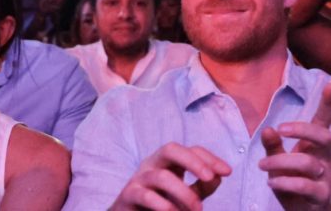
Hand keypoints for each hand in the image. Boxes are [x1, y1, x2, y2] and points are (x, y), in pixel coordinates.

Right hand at [111, 142, 230, 210]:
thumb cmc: (161, 205)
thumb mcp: (186, 195)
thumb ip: (202, 186)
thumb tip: (218, 175)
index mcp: (167, 163)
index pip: (189, 150)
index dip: (209, 157)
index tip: (227, 171)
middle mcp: (152, 165)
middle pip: (170, 150)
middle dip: (192, 161)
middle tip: (209, 177)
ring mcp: (138, 179)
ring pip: (161, 177)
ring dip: (184, 193)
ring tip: (197, 209)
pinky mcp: (128, 195)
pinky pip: (146, 196)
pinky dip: (164, 206)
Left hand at [260, 83, 330, 209]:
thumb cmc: (292, 183)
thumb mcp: (279, 162)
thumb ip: (273, 146)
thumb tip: (268, 129)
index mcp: (316, 147)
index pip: (324, 122)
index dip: (328, 104)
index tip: (329, 84)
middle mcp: (327, 159)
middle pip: (325, 137)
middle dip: (303, 130)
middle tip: (280, 129)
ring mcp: (328, 178)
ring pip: (308, 163)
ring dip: (280, 162)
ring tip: (262, 165)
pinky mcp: (322, 197)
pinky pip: (306, 186)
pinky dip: (285, 182)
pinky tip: (272, 182)